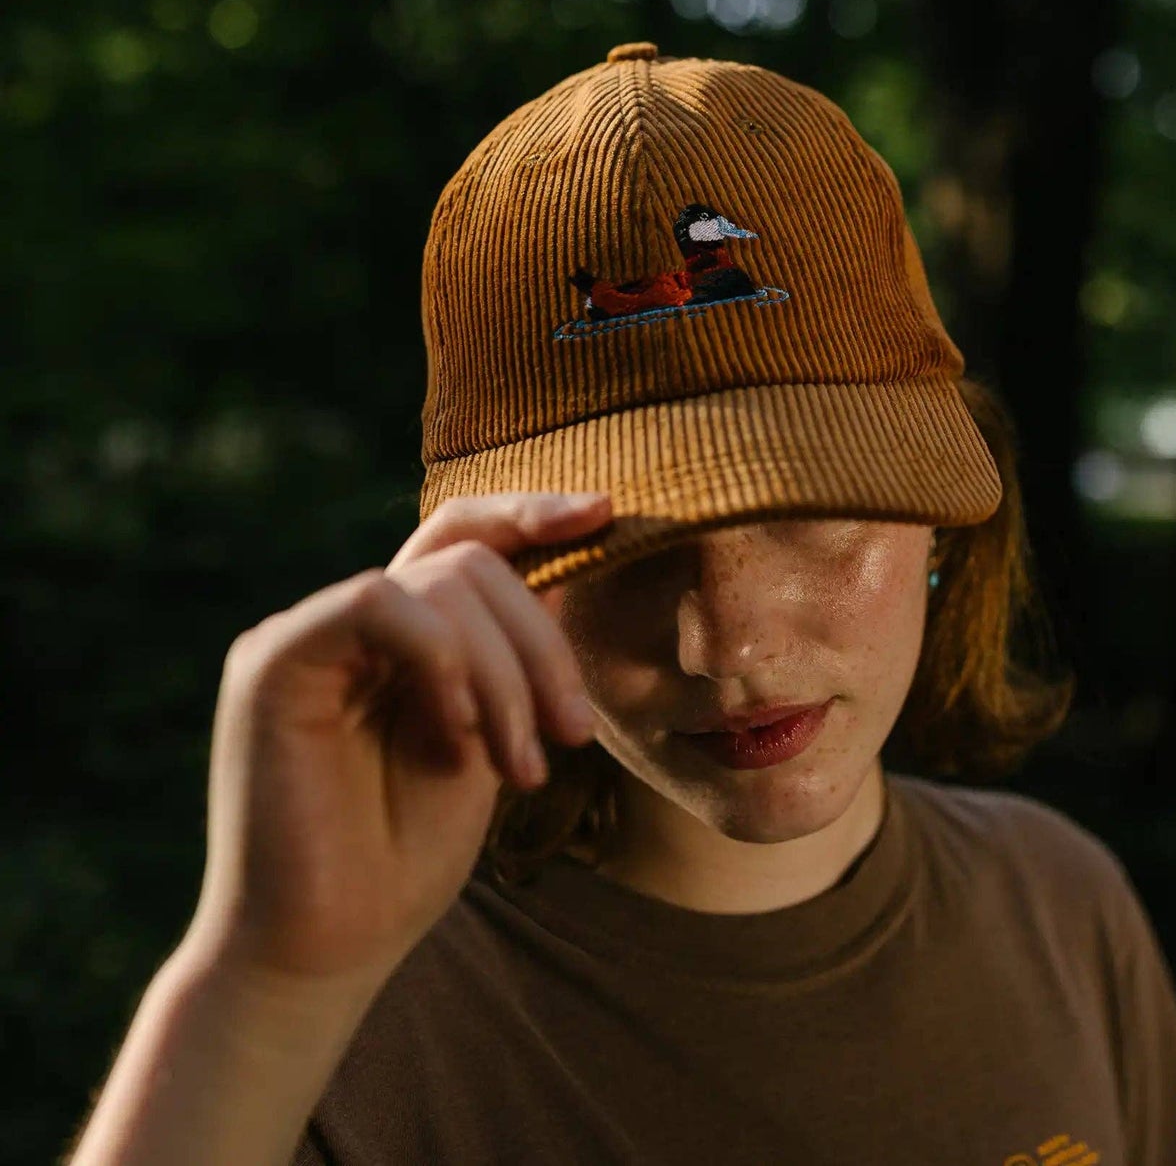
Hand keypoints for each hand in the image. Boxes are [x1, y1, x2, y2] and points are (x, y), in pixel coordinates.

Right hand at [184, 491, 610, 988]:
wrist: (325, 953)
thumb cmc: (403, 858)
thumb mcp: (489, 741)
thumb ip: (508, 663)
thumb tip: (568, 582)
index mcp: (398, 635)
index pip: (462, 537)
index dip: (532, 515)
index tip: (609, 513)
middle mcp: (350, 622)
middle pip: (473, 562)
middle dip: (542, 644)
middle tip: (574, 735)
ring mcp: (307, 634)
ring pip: (442, 582)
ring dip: (507, 674)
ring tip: (520, 766)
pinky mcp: (274, 660)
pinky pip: (378, 603)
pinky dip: (442, 660)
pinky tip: (459, 737)